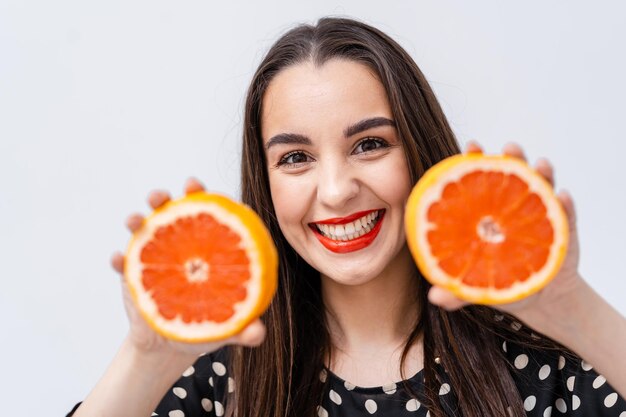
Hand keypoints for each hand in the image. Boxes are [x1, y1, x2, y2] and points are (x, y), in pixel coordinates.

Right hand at [110, 178, 266, 359]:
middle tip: (162, 197)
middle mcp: (179, 243)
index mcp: (207, 246)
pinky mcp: (132, 273)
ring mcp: (154, 254)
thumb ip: (244, 328)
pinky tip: (118, 259)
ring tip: (135, 220)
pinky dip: (118, 258)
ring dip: (136, 219)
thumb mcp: (227, 326)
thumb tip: (258, 335)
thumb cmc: (206, 324)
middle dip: (165, 197)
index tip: (198, 188)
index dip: (205, 197)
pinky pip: (121, 262)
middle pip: (172, 211)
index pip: (209, 214)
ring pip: (143, 228)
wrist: (171, 343)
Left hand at [428, 142, 584, 328]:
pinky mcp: (563, 230)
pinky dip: (566, 205)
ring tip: (541, 165)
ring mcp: (540, 214)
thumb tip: (434, 296)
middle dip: (513, 157)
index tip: (472, 146)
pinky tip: (563, 197)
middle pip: (514, 175)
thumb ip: (456, 291)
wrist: (536, 295)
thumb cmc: (499, 280)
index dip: (476, 161)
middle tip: (510, 147)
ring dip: (542, 173)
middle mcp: (514, 206)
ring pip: (542, 188)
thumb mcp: (475, 285)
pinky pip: (567, 214)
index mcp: (489, 211)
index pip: (482, 181)